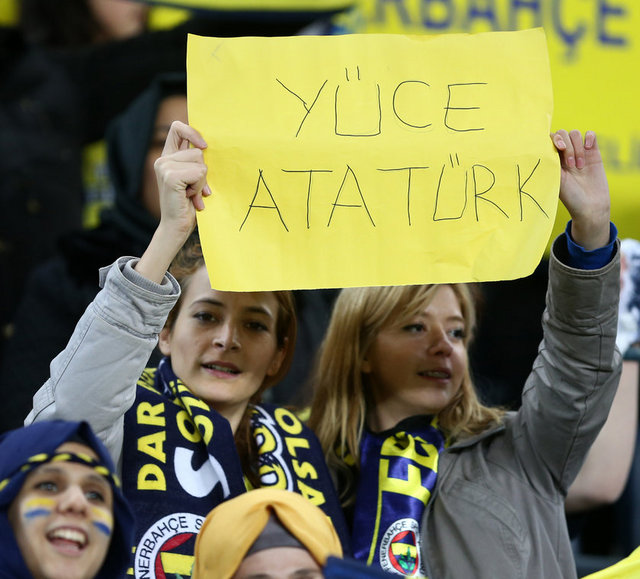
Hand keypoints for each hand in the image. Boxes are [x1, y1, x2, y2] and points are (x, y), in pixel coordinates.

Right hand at [135, 122, 210, 282]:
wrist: (176, 227)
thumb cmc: (188, 205)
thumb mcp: (193, 179)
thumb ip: (195, 163)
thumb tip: (207, 147)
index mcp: (167, 157)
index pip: (177, 128)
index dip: (192, 132)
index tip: (204, 146)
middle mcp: (162, 159)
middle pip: (197, 151)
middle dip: (202, 171)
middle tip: (194, 189)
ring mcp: (164, 166)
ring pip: (200, 163)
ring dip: (201, 181)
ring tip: (191, 194)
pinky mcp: (170, 176)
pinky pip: (199, 173)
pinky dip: (199, 187)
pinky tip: (190, 197)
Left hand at [552, 129, 609, 249]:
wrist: (590, 206)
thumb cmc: (570, 197)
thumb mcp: (554, 181)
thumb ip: (547, 164)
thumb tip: (533, 151)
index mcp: (551, 160)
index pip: (548, 139)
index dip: (552, 139)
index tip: (558, 147)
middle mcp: (563, 154)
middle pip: (562, 133)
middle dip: (567, 147)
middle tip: (570, 165)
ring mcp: (578, 152)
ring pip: (575, 134)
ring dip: (577, 148)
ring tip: (580, 166)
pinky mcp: (593, 152)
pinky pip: (590, 134)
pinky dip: (589, 137)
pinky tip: (590, 149)